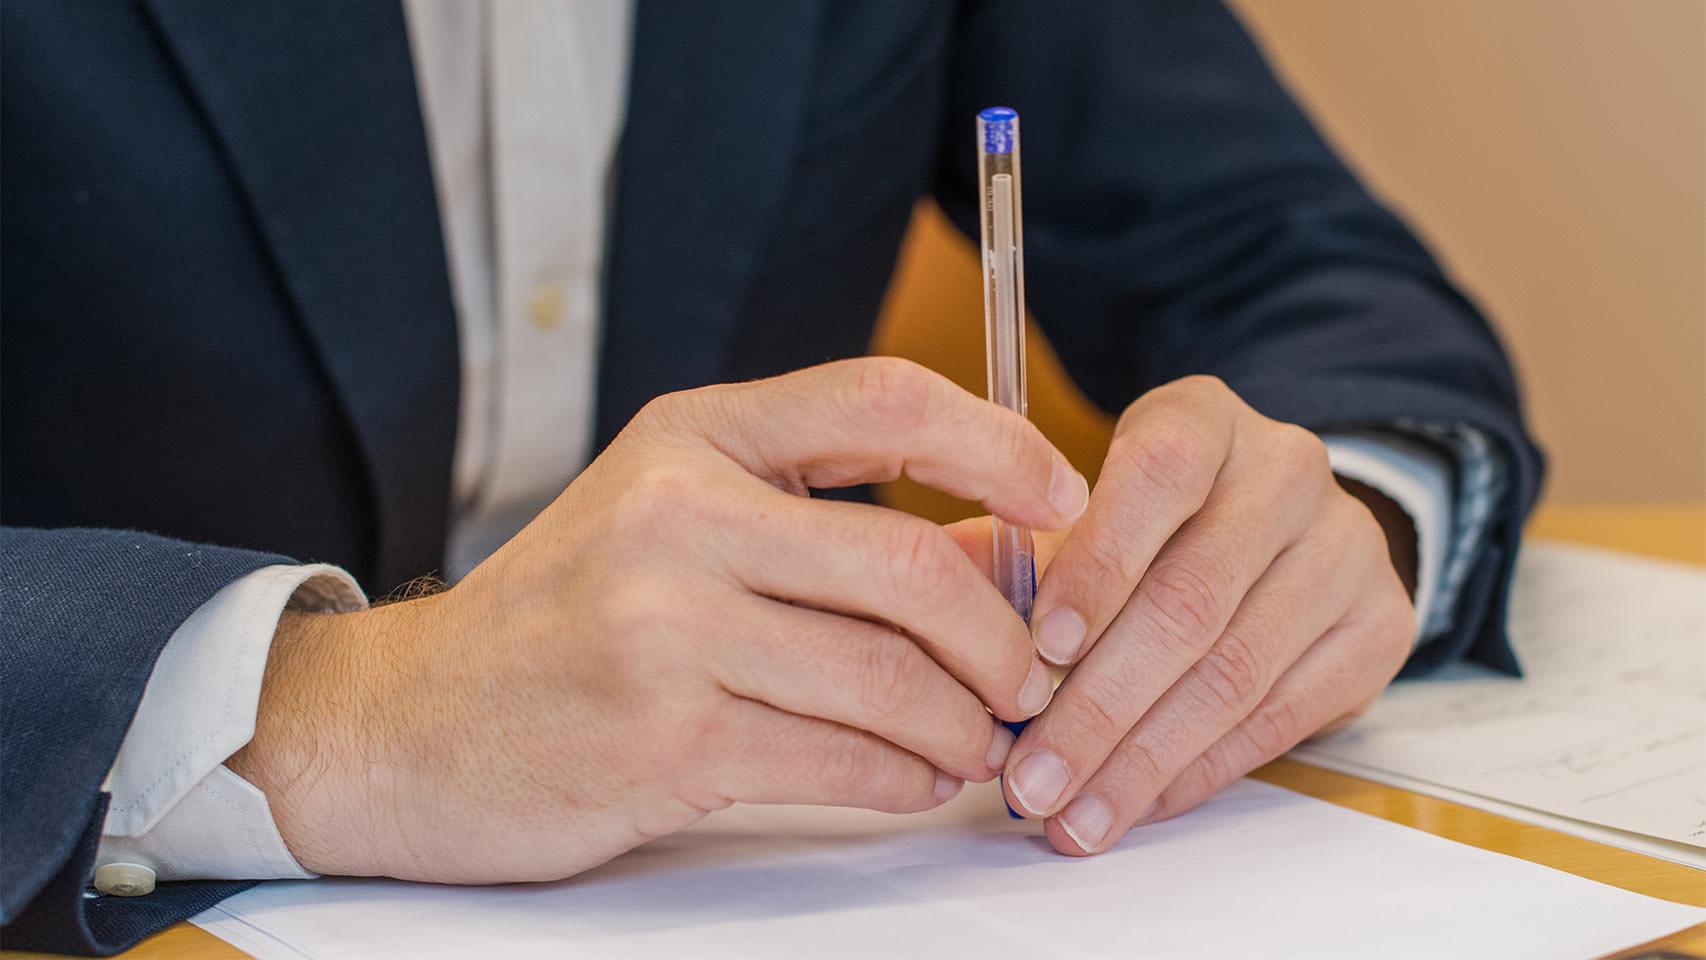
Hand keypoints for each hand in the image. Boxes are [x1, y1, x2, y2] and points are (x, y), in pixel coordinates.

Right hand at [228, 358, 1088, 882]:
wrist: (411, 724)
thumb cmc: (569, 618)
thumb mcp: (687, 529)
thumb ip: (839, 526)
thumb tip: (1008, 552)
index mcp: (691, 437)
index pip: (881, 399)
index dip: (998, 442)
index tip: (1064, 495)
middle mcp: (677, 514)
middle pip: (911, 561)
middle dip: (1005, 635)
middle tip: (1036, 675)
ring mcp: (663, 627)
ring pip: (892, 676)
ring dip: (966, 721)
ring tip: (981, 737)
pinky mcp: (665, 737)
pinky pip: (845, 759)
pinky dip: (910, 775)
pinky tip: (918, 774)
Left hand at [996, 375, 1414, 853]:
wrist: (1284, 527)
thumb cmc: (1155, 521)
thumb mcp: (1083, 506)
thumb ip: (1013, 552)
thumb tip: (941, 614)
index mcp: (1203, 419)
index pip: (1157, 477)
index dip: (1097, 567)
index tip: (1040, 649)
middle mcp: (1287, 471)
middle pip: (1190, 599)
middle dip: (1099, 706)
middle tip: (1033, 776)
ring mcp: (1345, 549)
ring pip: (1233, 673)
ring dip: (1141, 759)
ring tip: (1074, 816)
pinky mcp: (1378, 627)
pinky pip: (1279, 718)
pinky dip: (1197, 771)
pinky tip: (1138, 802)